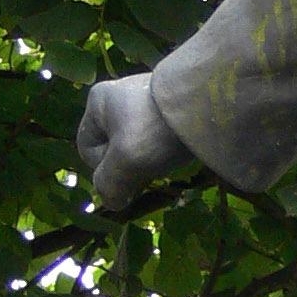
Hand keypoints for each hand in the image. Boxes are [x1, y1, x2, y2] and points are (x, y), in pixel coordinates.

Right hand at [77, 73, 189, 210]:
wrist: (209, 101)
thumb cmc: (157, 129)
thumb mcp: (125, 161)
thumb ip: (110, 184)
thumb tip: (112, 202)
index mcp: (99, 101)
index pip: (87, 149)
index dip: (103, 168)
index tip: (128, 169)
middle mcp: (119, 94)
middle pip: (114, 146)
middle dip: (131, 161)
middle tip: (151, 162)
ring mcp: (146, 97)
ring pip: (138, 142)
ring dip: (151, 155)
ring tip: (168, 153)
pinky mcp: (171, 104)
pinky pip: (160, 134)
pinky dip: (168, 145)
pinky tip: (181, 147)